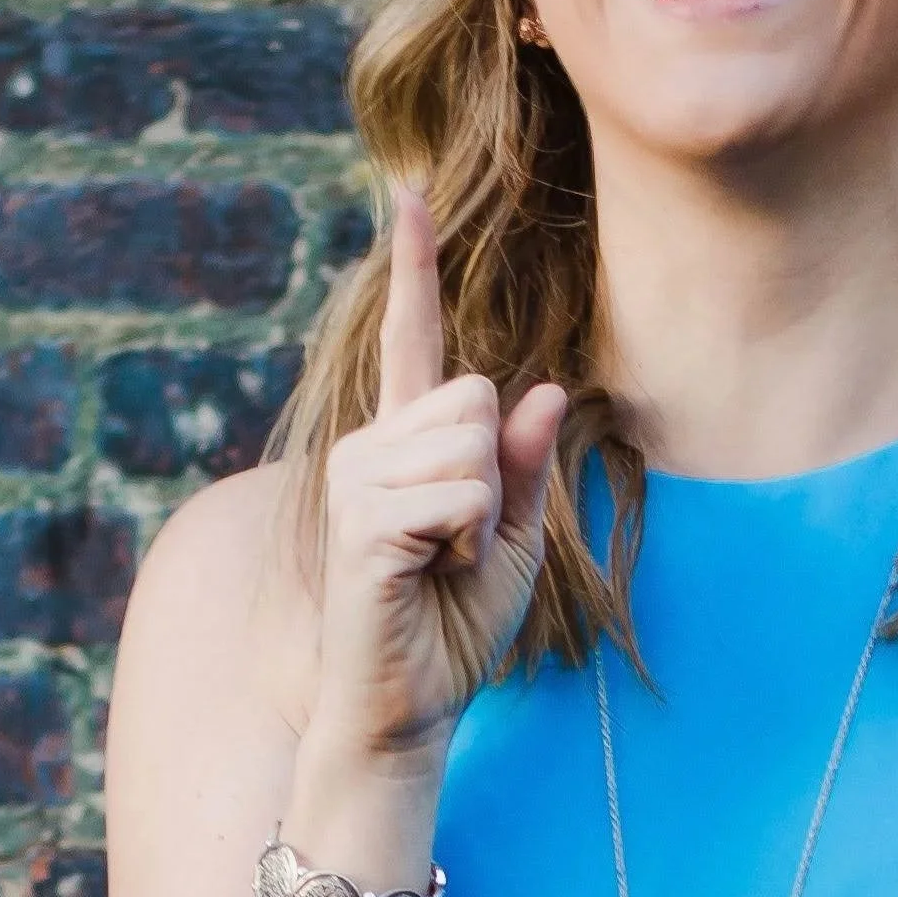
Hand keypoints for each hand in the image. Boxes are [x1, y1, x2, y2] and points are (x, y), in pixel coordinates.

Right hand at [306, 180, 568, 769]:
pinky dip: (466, 540)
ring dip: (480, 516)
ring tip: (440, 561)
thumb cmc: (453, 625)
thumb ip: (523, 464)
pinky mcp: (360, 521)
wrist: (406, 706)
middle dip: (495, 474)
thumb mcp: (512, 537)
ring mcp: (356, 479)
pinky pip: (456, 495)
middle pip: (476, 394)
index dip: (413, 266)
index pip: (412, 338)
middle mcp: (370, 446)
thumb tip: (541, 388)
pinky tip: (429, 574)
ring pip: (469, 444)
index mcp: (408, 442)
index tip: (408, 190)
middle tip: (460, 542)